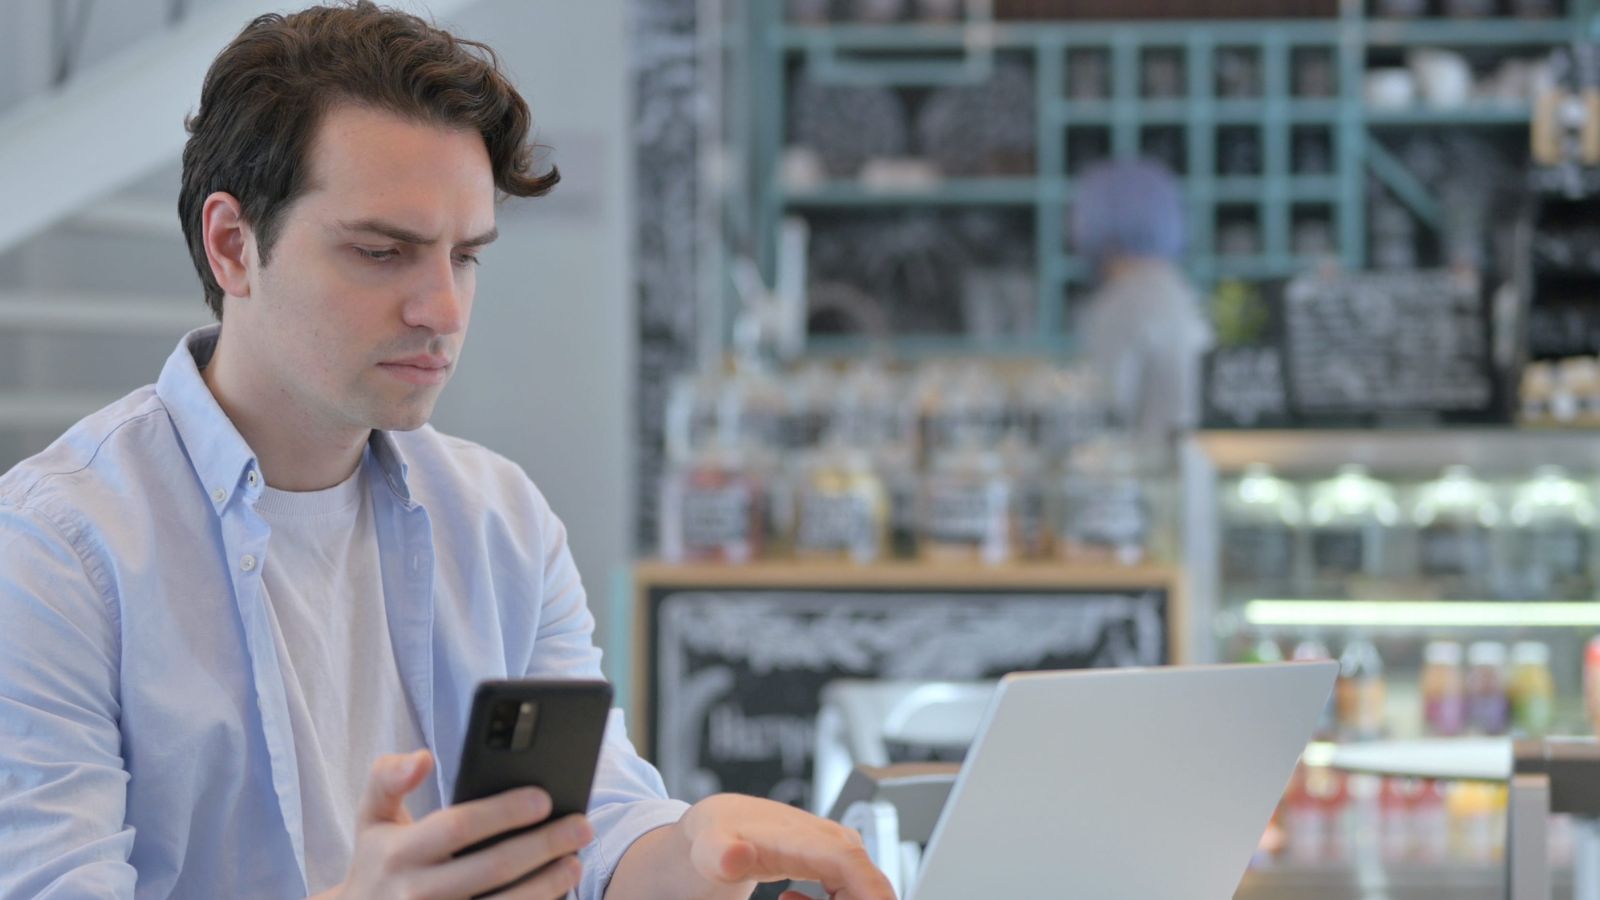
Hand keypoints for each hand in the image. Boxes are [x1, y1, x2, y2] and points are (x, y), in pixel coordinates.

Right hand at [309, 749, 593, 899]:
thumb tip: (423, 757)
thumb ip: (388, 778)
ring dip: (546, 885)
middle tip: (582, 826)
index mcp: (398, 853)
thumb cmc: (378, 861)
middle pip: (492, 867)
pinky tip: (555, 894)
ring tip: (576, 862)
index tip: (544, 798)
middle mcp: (415, 893)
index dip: (503, 812)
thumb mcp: (371, 818)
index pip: (457, 826)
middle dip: (543, 845)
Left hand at [677, 794, 895, 899]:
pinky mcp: (837, 861)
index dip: (872, 891)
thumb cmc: (716, 835)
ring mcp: (839, 851)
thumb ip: (720, 853)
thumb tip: (734, 856)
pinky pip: (853, 891)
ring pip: (863, 890)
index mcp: (805, 837)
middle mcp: (832, 841)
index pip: (849, 862)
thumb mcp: (708, 848)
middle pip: (867, 885)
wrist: (721, 825)